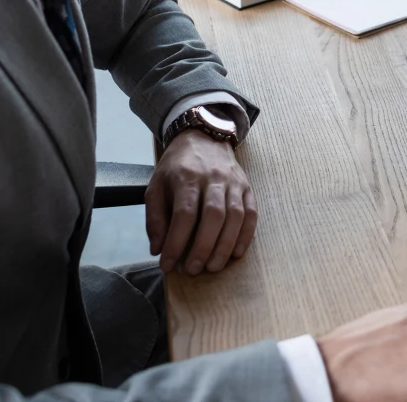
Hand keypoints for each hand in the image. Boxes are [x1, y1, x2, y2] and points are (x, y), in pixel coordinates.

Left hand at [145, 128, 256, 274]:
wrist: (203, 137)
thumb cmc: (176, 167)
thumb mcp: (156, 186)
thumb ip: (155, 218)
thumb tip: (159, 249)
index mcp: (186, 177)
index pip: (184, 214)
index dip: (176, 242)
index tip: (168, 264)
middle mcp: (212, 178)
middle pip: (213, 216)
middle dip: (203, 247)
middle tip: (194, 270)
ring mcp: (233, 182)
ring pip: (235, 215)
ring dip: (225, 245)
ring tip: (214, 266)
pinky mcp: (246, 187)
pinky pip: (251, 213)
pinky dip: (246, 235)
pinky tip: (236, 253)